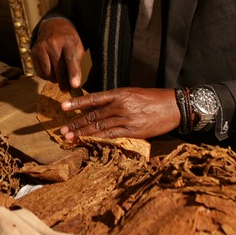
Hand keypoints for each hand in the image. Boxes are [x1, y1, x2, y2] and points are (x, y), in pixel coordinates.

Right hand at [31, 18, 84, 90]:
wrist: (53, 26)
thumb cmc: (68, 39)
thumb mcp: (78, 46)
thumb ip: (77, 63)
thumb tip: (74, 83)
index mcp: (67, 41)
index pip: (70, 59)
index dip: (73, 73)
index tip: (75, 85)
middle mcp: (52, 43)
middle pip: (58, 69)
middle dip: (64, 82)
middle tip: (67, 89)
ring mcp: (41, 48)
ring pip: (48, 73)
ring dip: (55, 79)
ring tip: (59, 75)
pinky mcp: (33, 52)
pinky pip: (40, 72)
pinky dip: (46, 76)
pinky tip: (51, 70)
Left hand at [60, 87, 179, 140]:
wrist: (174, 107)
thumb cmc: (153, 99)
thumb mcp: (132, 93)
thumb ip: (115, 100)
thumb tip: (97, 107)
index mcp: (119, 93)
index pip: (93, 98)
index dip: (76, 103)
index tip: (62, 107)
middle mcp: (120, 105)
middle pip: (93, 115)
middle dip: (75, 123)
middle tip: (61, 130)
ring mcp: (126, 119)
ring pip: (99, 126)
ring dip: (82, 133)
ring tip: (69, 138)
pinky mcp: (132, 131)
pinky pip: (111, 135)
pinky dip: (97, 139)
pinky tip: (87, 141)